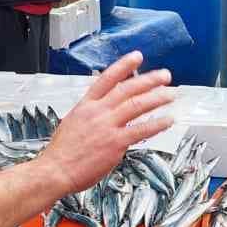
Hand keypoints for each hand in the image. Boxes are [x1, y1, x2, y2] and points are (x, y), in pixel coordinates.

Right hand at [37, 52, 174, 192]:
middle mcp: (97, 111)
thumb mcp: (72, 123)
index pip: (107, 78)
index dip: (124, 65)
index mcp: (85, 105)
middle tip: (165, 75)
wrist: (55, 170)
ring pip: (137, 105)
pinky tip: (168, 120)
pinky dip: (157, 124)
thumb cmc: (61, 153)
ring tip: (171, 94)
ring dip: (157, 98)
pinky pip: (141, 130)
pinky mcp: (115, 143)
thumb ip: (90, 115)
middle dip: (149, 80)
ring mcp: (107, 126)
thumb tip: (104, 113)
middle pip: (127, 89)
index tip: (137, 56)